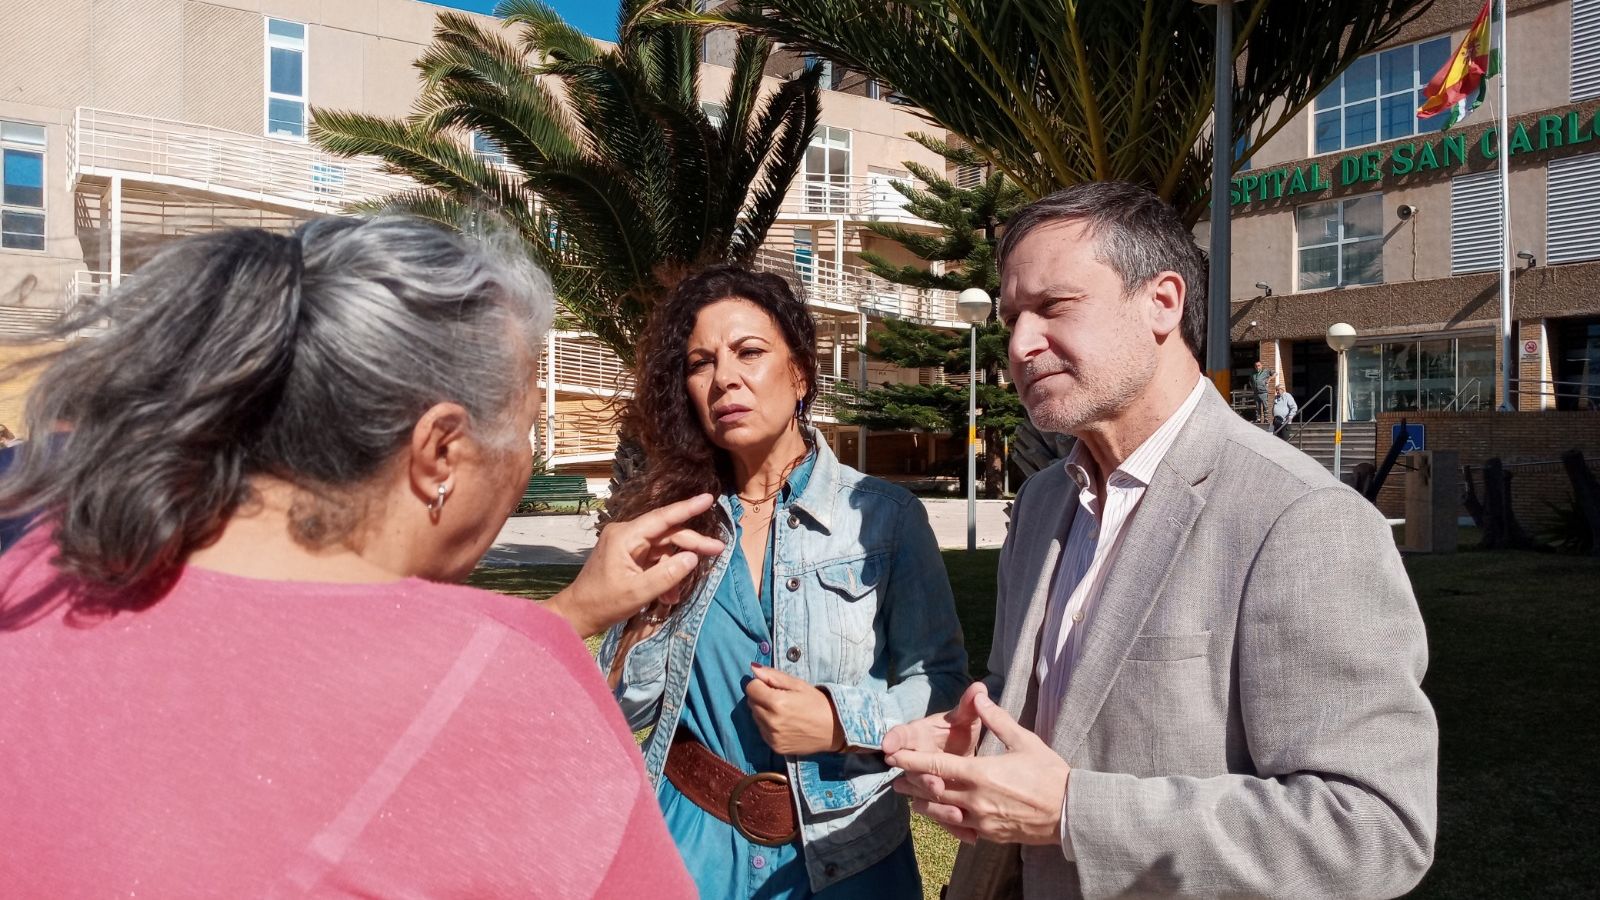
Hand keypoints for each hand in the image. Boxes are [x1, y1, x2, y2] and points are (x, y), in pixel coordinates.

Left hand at [545, 493, 723, 637]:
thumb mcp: (638, 591)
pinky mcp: (629, 558)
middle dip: (691, 544)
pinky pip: (654, 560)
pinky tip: (668, 595)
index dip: (687, 508)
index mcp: (625, 536)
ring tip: (677, 595)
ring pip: (663, 549)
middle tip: (718, 550)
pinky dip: (664, 575)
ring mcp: (627, 546)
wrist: (577, 614)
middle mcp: (627, 535)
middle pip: (667, 534)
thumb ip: (667, 575)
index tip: (709, 498)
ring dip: (675, 569)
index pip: (663, 518)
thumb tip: (693, 558)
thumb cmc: (603, 602)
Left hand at [745, 663, 845, 755]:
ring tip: (783, 711)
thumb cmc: (818, 703)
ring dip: (763, 711)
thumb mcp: (798, 684)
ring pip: (755, 717)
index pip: (751, 688)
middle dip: (761, 697)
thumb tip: (753, 668)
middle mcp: (771, 721)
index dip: (760, 684)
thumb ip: (773, 676)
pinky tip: (784, 723)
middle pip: (751, 703)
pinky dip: (768, 725)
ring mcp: (772, 737)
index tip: (773, 686)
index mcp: (776, 703)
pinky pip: (762, 731)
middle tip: (780, 698)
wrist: (834, 730)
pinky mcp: (775, 747)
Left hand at [885, 689, 1068, 846]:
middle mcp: (974, 800)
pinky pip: (960, 829)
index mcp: (980, 774)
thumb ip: (997, 720)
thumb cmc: (1049, 774)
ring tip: (913, 800)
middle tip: (895, 780)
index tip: (893, 756)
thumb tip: (980, 697)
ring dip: (925, 805)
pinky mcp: (990, 835)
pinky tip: (943, 817)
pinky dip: (947, 821)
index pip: (935, 765)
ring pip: (942, 814)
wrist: (1071, 812)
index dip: (911, 760)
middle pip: (932, 792)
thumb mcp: (1024, 741)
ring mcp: (981, 821)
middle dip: (912, 784)